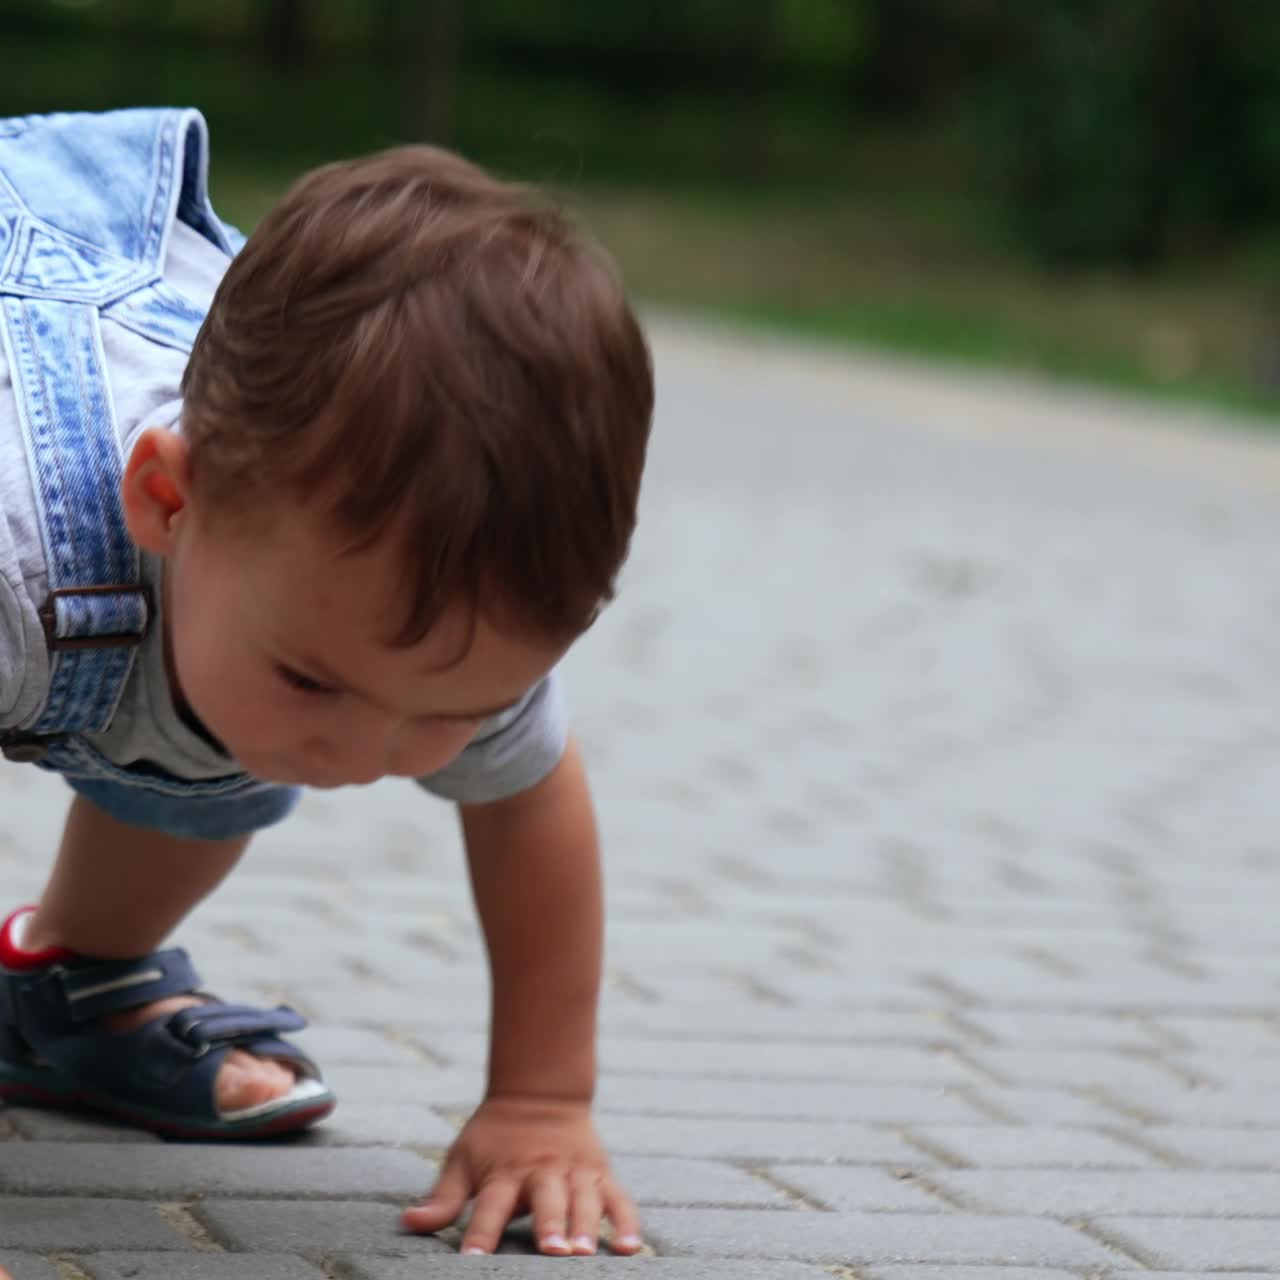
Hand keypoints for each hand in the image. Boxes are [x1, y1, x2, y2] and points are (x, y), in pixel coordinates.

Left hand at [401, 1095, 642, 1255]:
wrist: (538, 1093)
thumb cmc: (494, 1137)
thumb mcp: (462, 1160)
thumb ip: (442, 1198)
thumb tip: (408, 1222)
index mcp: (504, 1172)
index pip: (489, 1206)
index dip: (480, 1233)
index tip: (472, 1260)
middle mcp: (542, 1171)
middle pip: (546, 1200)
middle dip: (549, 1224)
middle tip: (550, 1251)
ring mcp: (575, 1172)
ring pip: (584, 1200)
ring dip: (585, 1225)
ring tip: (584, 1251)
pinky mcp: (599, 1173)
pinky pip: (618, 1199)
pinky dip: (626, 1223)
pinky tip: (629, 1248)